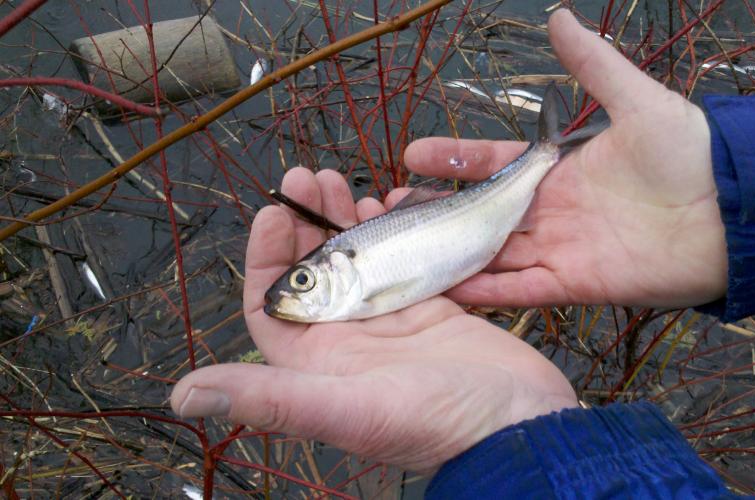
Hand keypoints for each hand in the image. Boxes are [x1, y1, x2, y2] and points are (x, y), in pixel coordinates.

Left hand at [170, 168, 577, 472]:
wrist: (518, 427)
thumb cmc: (436, 424)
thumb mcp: (349, 410)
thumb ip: (272, 399)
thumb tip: (183, 396)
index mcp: (318, 363)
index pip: (271, 305)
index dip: (264, 257)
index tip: (273, 211)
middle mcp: (348, 340)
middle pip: (312, 272)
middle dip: (305, 223)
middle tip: (308, 176)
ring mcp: (390, 322)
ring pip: (355, 261)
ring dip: (344, 220)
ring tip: (343, 181)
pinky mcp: (429, 309)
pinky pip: (398, 260)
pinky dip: (390, 231)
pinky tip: (388, 204)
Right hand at [404, 9, 727, 308]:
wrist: (736, 210)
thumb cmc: (692, 154)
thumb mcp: (638, 100)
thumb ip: (594, 65)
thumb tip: (560, 14)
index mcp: (561, 169)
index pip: (493, 165)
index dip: (454, 160)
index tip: (413, 154)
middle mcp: (554, 211)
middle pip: (483, 214)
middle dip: (439, 214)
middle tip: (393, 211)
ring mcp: (562, 248)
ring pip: (494, 255)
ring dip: (453, 255)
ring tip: (407, 253)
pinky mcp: (576, 284)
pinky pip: (522, 290)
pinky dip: (488, 292)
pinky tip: (450, 288)